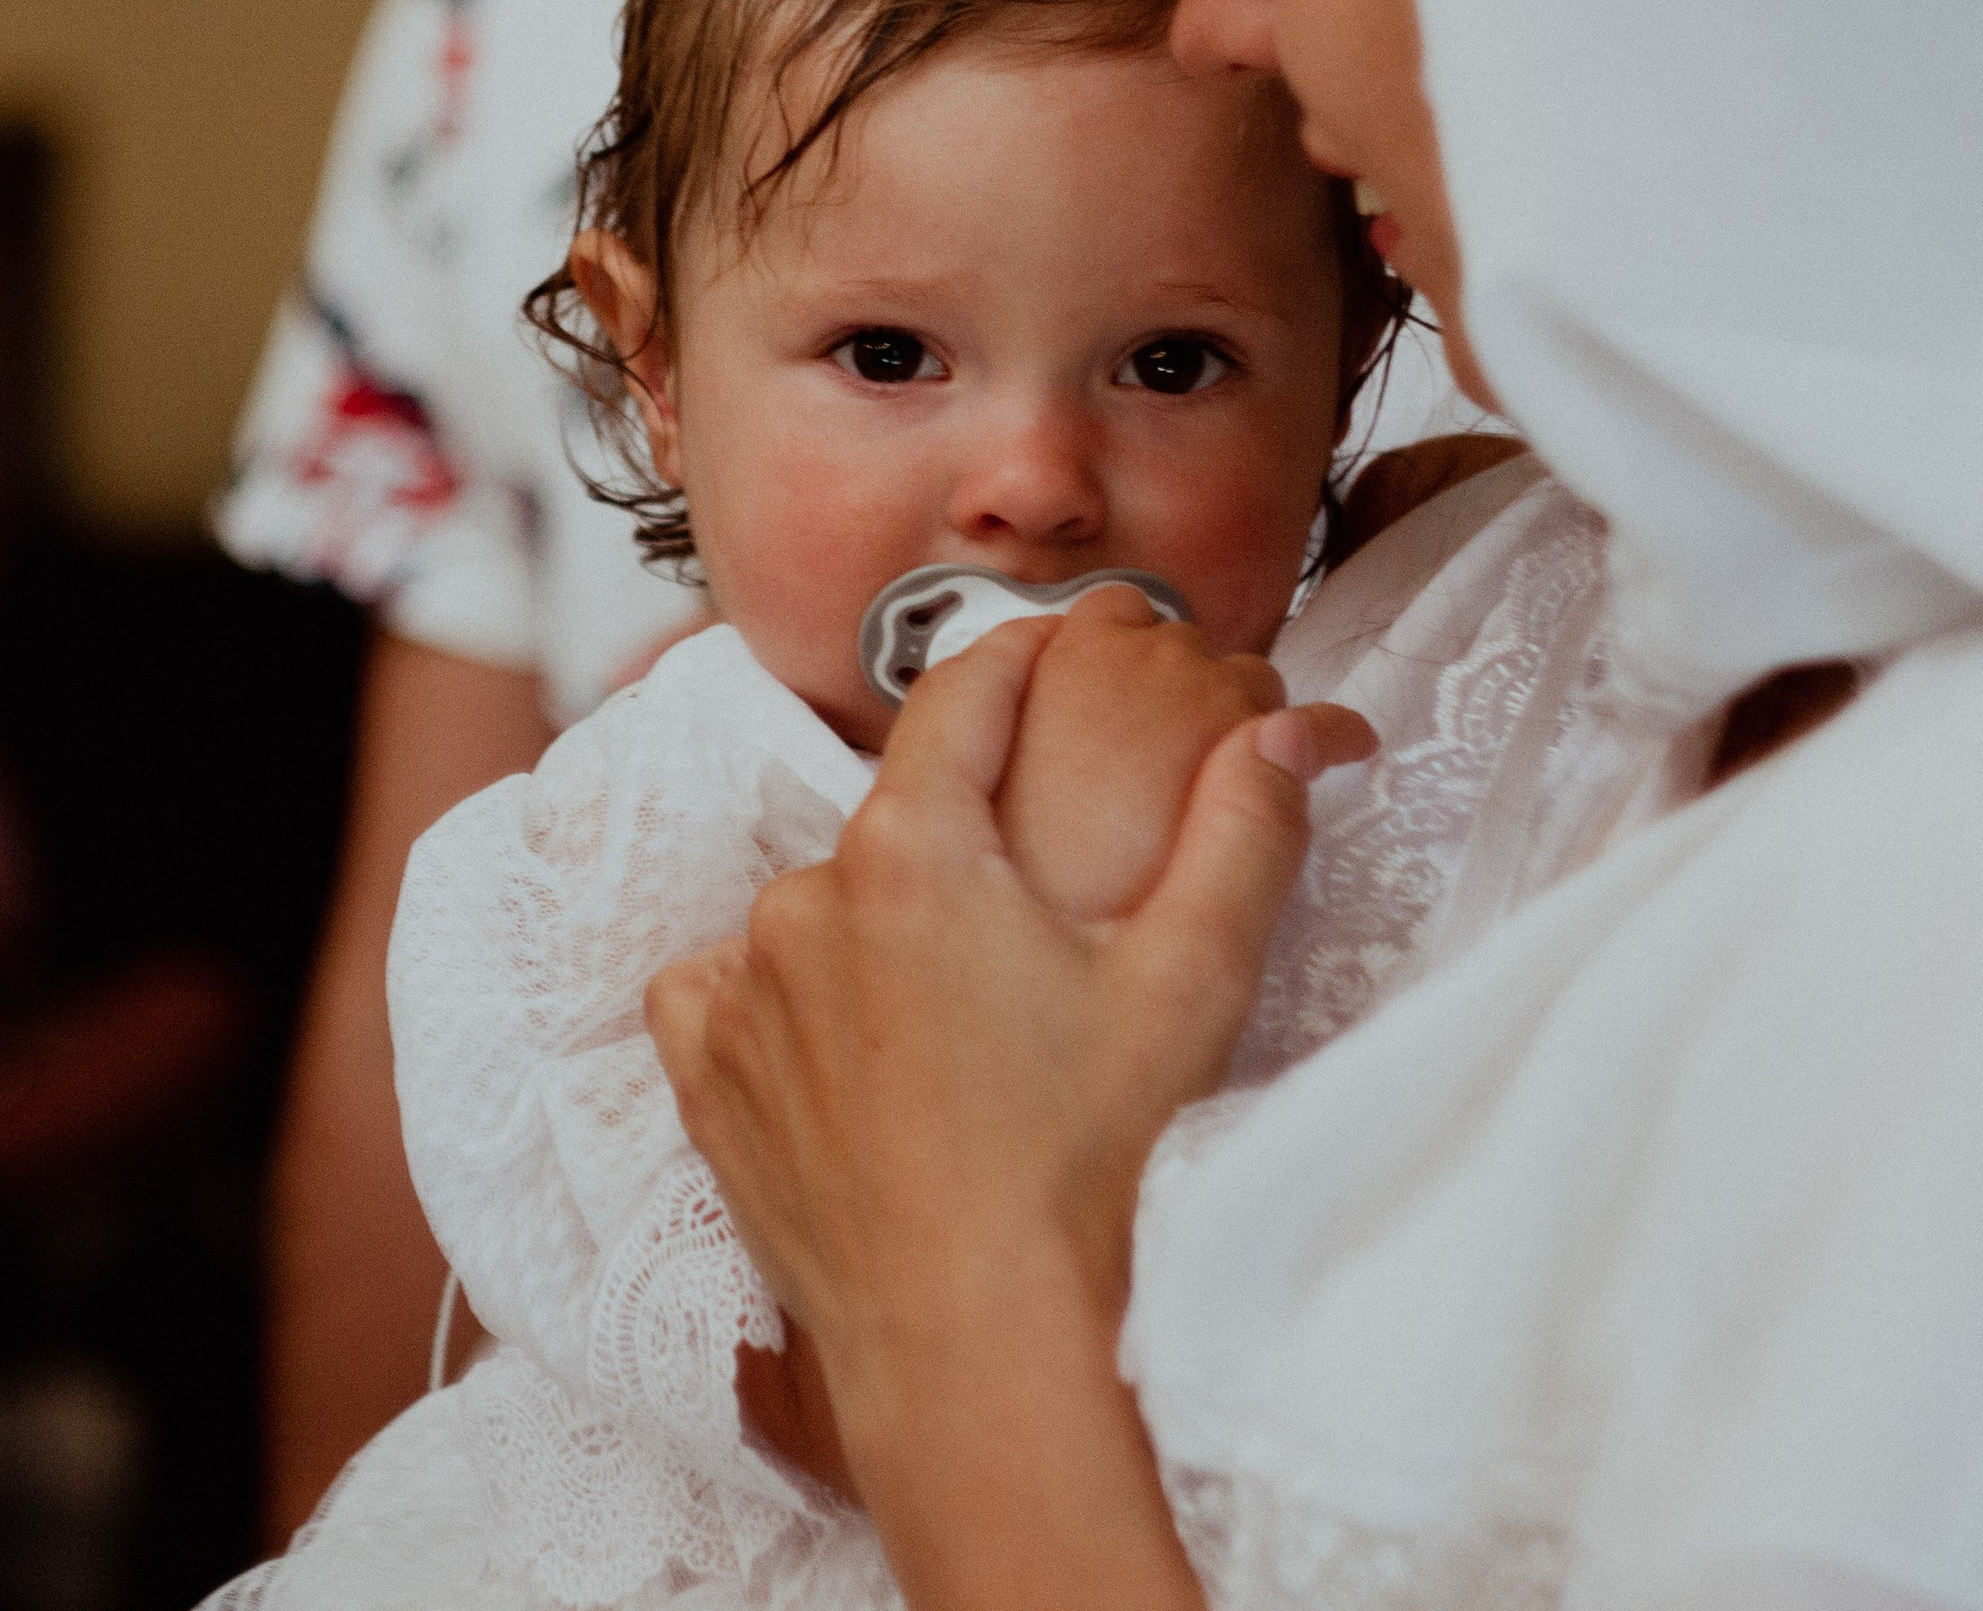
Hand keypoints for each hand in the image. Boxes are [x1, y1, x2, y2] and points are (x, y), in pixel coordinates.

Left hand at [649, 612, 1370, 1520]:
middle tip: (1034, 920)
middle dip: (965, 841)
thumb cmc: (1092, 1175)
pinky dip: (782, 999)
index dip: (1018, 655)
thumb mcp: (1188, 987)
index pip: (961, 696)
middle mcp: (804, 898)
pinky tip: (851, 1053)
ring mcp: (740, 987)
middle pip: (898, 819)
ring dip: (879, 932)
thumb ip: (1242, 834)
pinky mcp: (701, 1073)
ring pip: (821, 908)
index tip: (1059, 640)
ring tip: (960, 1020)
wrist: (979, 1356)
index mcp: (913, 850)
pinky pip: (730, 988)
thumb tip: (1294, 728)